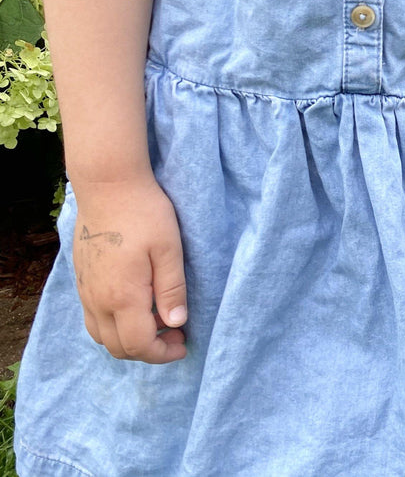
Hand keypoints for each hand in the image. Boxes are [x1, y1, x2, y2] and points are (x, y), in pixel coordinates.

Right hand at [70, 176, 187, 362]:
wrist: (108, 187)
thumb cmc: (145, 213)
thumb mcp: (169, 249)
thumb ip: (172, 289)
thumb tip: (177, 323)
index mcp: (122, 297)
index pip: (139, 345)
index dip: (163, 353)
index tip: (184, 343)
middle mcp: (98, 301)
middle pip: (118, 348)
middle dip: (149, 351)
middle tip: (176, 332)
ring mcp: (85, 292)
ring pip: (102, 337)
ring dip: (129, 340)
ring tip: (158, 321)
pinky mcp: (82, 281)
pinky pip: (93, 320)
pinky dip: (114, 326)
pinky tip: (136, 307)